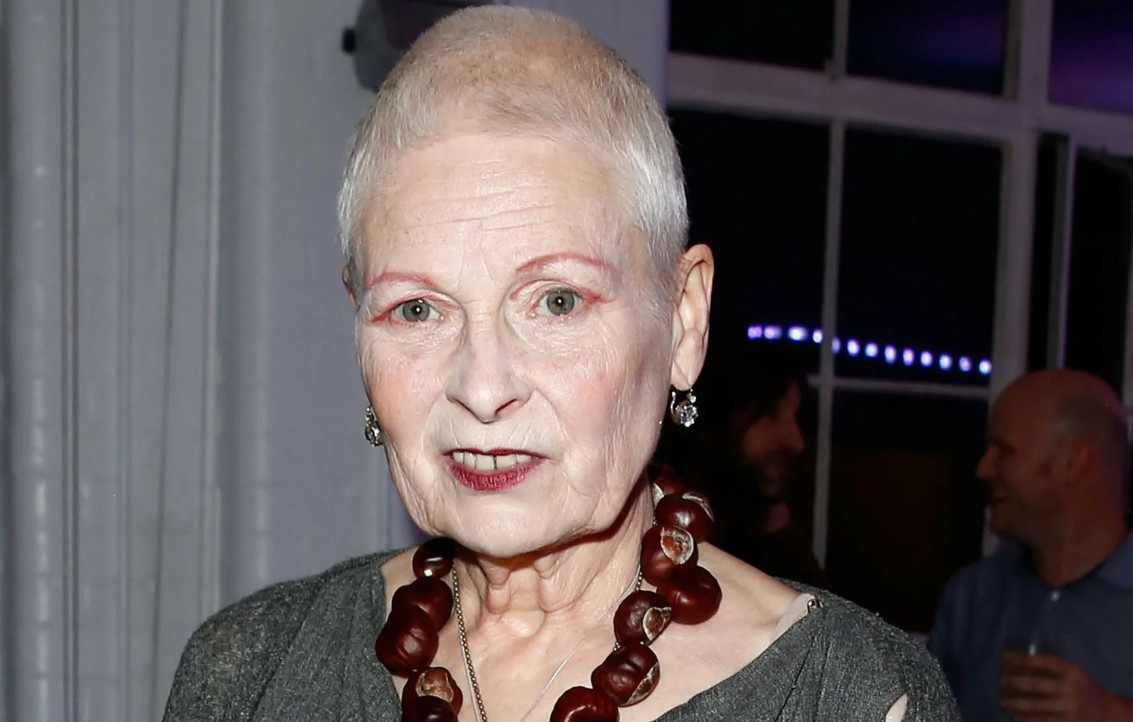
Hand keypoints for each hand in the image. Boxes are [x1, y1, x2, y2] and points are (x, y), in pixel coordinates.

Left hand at [999, 651, 1131, 721]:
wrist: (1106, 712)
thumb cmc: (1082, 688)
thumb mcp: (1073, 674)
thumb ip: (1052, 668)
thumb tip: (1016, 661)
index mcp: (1072, 672)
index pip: (1043, 661)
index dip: (1023, 659)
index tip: (1007, 659)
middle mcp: (1070, 689)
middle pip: (1035, 685)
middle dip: (1014, 683)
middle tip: (1001, 681)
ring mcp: (1069, 708)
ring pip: (1035, 706)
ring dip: (1015, 704)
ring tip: (1003, 702)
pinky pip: (1042, 721)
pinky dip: (1026, 719)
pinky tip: (1016, 717)